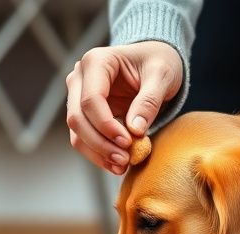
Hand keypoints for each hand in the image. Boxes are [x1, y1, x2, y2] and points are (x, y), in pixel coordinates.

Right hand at [65, 41, 182, 173]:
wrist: (154, 63)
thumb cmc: (158, 62)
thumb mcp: (162, 76)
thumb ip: (149, 100)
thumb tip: (135, 129)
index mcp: (96, 61)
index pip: (91, 99)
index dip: (106, 125)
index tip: (128, 142)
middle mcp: (80, 78)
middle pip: (77, 118)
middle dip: (100, 143)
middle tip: (125, 159)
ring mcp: (78, 97)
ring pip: (76, 133)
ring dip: (97, 153)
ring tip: (122, 166)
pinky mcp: (85, 115)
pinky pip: (84, 139)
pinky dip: (98, 155)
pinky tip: (117, 165)